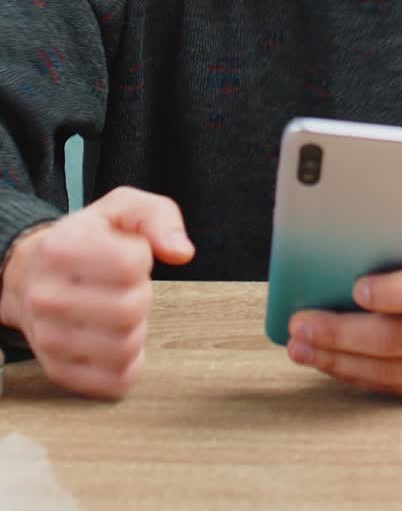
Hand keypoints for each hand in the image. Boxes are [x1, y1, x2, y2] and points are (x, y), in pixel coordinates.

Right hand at [0, 187, 194, 399]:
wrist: (30, 276)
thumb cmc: (85, 240)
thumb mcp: (121, 209)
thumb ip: (158, 216)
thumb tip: (182, 252)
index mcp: (60, 248)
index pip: (129, 264)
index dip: (142, 257)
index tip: (128, 254)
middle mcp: (46, 296)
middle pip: (130, 309)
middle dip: (142, 295)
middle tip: (126, 286)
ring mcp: (48, 338)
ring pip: (125, 349)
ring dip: (137, 329)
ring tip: (119, 310)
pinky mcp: (58, 371)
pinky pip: (116, 381)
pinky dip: (130, 362)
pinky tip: (117, 338)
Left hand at [287, 247, 401, 400]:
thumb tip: (346, 269)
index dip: (393, 292)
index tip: (355, 287)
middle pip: (397, 339)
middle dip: (341, 334)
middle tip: (301, 324)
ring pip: (389, 371)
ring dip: (338, 361)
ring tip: (302, 348)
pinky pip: (396, 387)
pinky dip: (358, 375)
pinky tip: (330, 362)